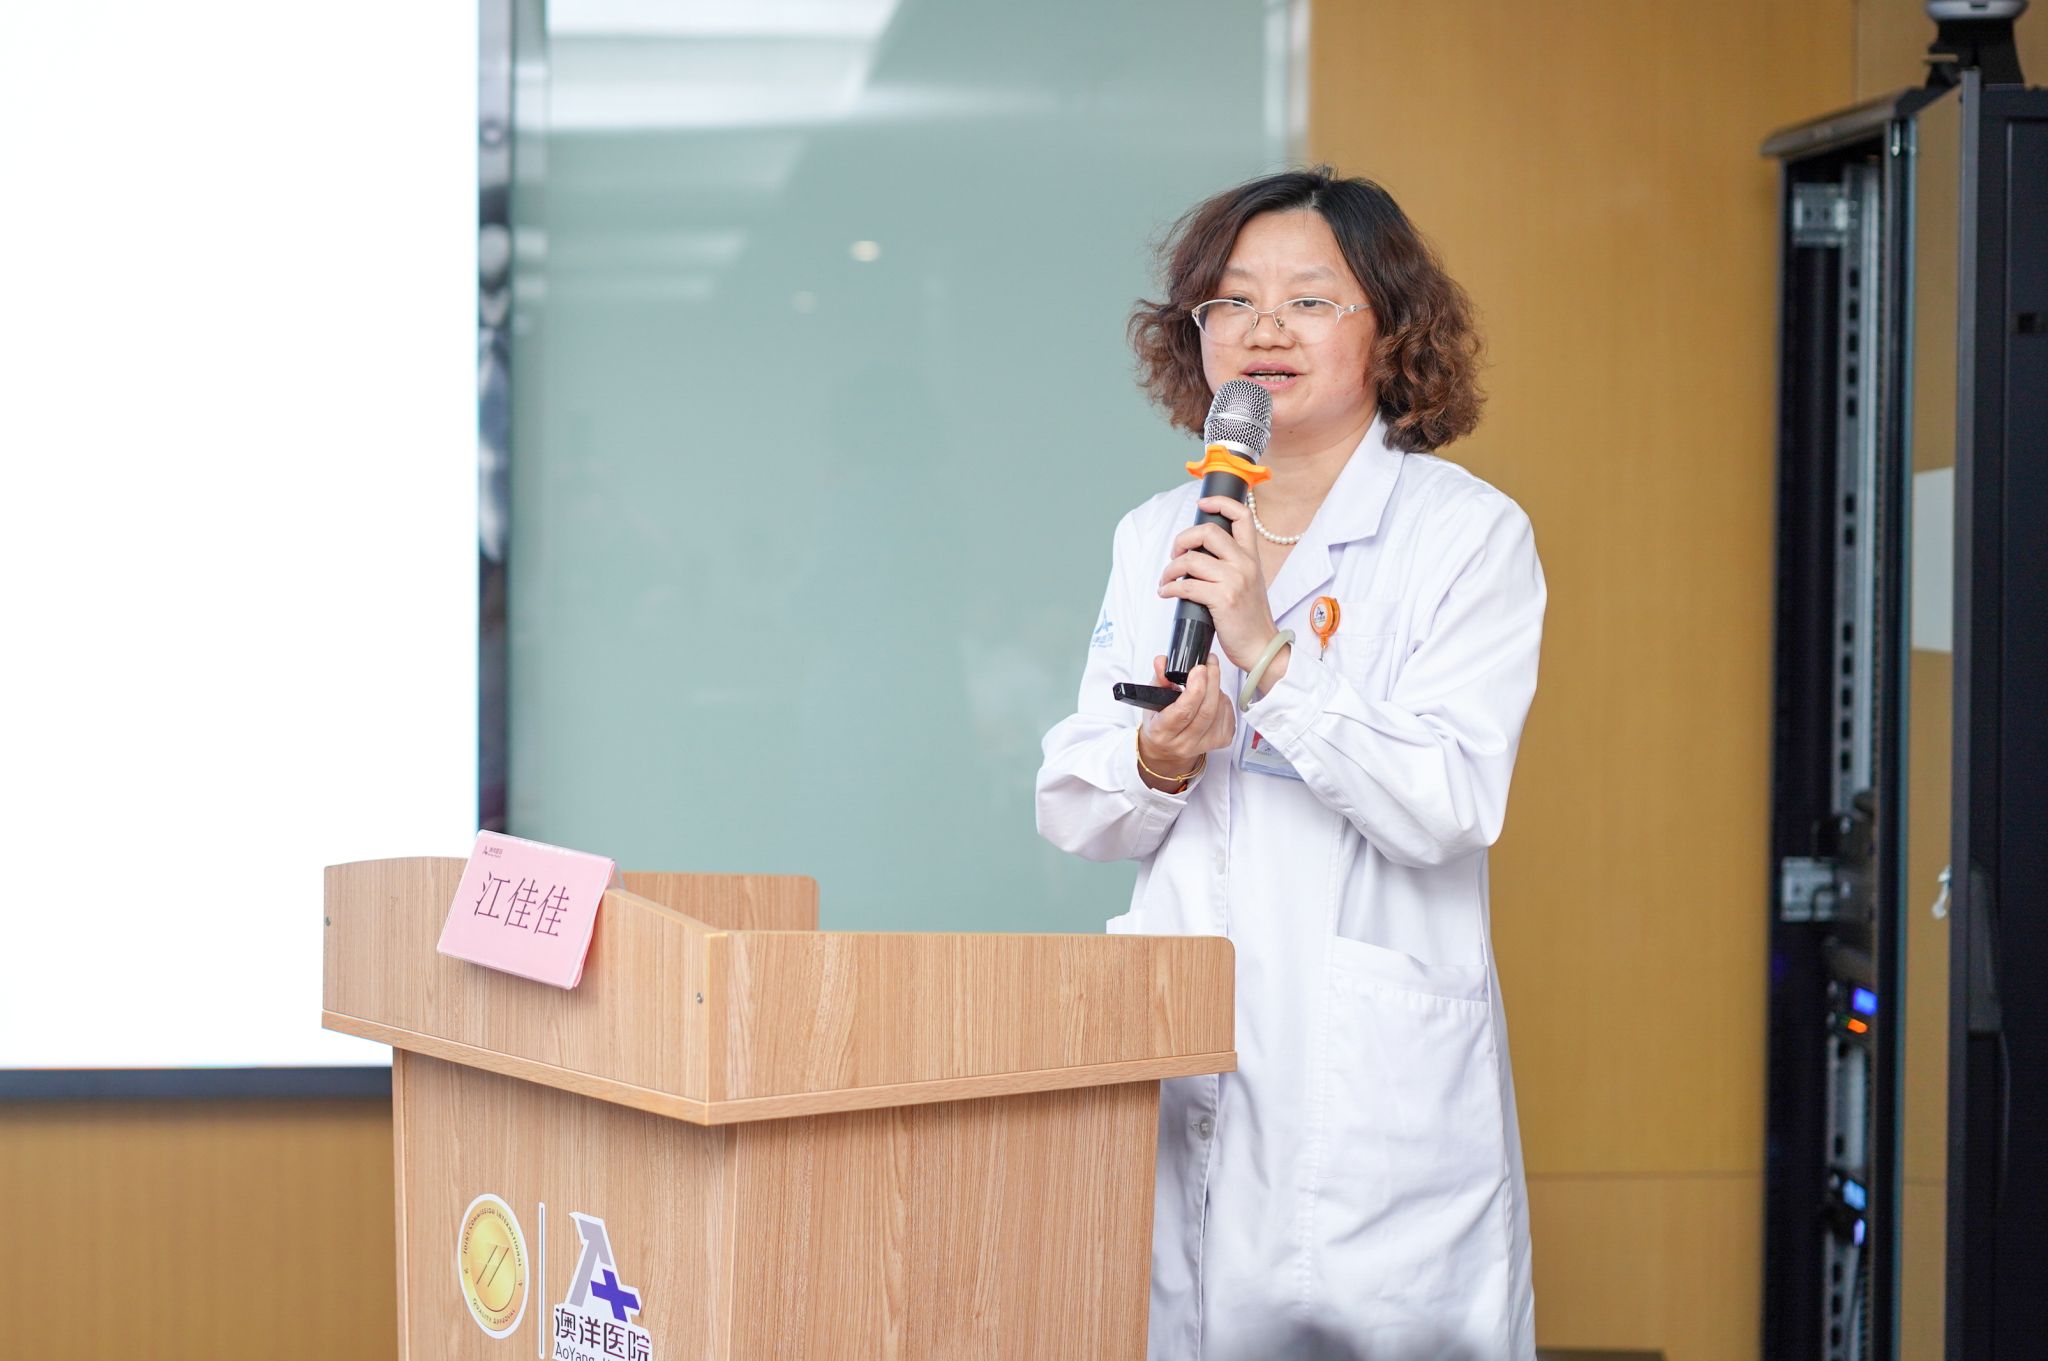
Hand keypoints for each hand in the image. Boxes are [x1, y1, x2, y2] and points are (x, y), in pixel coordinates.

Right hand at [1137, 654, 1233, 789]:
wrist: (1166, 749)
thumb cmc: (1159, 722)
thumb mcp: (1153, 699)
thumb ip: (1159, 678)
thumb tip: (1162, 662)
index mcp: (1162, 731)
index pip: (1183, 712)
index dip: (1195, 689)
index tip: (1199, 669)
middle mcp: (1183, 743)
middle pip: (1206, 711)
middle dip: (1211, 682)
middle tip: (1210, 664)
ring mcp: (1202, 745)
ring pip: (1219, 713)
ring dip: (1217, 690)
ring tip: (1208, 681)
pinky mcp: (1219, 743)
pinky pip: (1229, 718)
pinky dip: (1225, 702)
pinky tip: (1214, 697)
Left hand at [1157, 496, 1281, 671]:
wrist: (1261, 646)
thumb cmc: (1249, 618)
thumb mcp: (1248, 582)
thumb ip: (1231, 564)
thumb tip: (1196, 555)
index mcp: (1252, 556)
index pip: (1242, 515)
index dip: (1220, 502)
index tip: (1202, 504)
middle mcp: (1245, 563)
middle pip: (1207, 532)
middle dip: (1183, 540)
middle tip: (1175, 554)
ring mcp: (1235, 580)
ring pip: (1191, 560)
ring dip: (1170, 569)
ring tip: (1166, 580)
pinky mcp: (1223, 599)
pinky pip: (1187, 586)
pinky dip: (1169, 588)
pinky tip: (1167, 593)